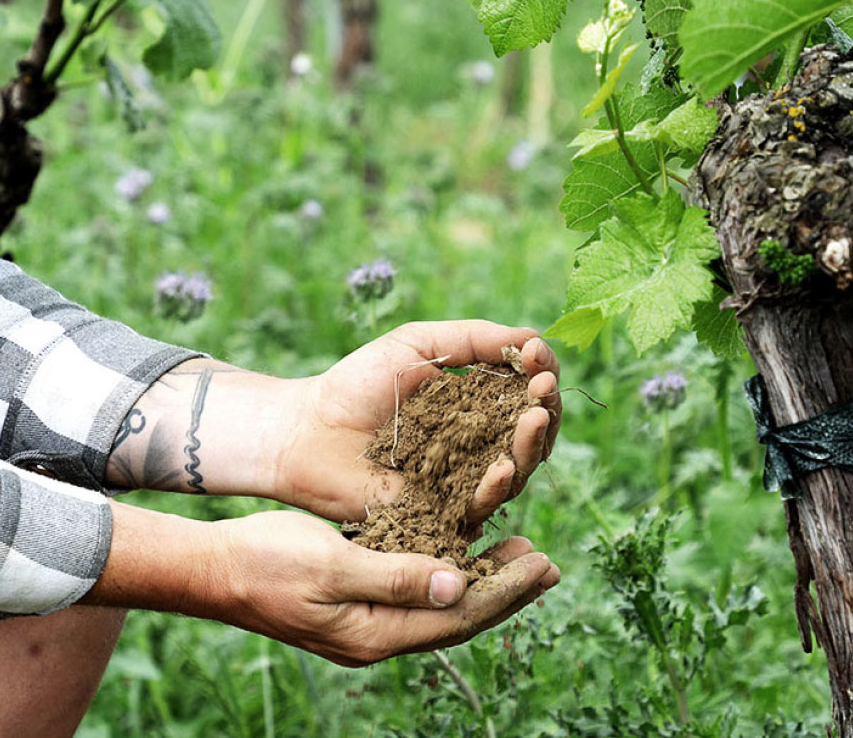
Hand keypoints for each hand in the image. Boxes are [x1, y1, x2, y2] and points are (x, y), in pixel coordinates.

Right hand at [85, 504, 560, 665]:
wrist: (213, 570)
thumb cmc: (265, 562)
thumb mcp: (330, 565)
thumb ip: (393, 577)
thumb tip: (454, 584)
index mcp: (374, 634)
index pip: (458, 616)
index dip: (505, 589)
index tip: (544, 563)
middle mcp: (376, 636)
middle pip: (457, 615)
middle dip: (505, 588)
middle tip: (549, 562)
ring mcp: (366, 622)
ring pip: (440, 602)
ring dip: (483, 578)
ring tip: (520, 552)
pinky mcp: (357, 601)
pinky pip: (416, 590)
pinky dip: (447, 569)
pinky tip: (465, 548)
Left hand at [275, 321, 561, 523]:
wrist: (307, 430)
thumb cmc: (357, 383)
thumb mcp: (419, 344)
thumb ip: (475, 339)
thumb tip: (535, 338)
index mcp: (477, 404)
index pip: (527, 394)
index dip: (540, 377)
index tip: (537, 357)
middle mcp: (477, 444)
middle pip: (532, 436)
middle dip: (546, 411)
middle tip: (543, 390)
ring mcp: (461, 481)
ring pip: (516, 473)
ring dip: (532, 446)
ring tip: (535, 418)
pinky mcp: (441, 515)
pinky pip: (478, 507)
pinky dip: (495, 487)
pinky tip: (502, 466)